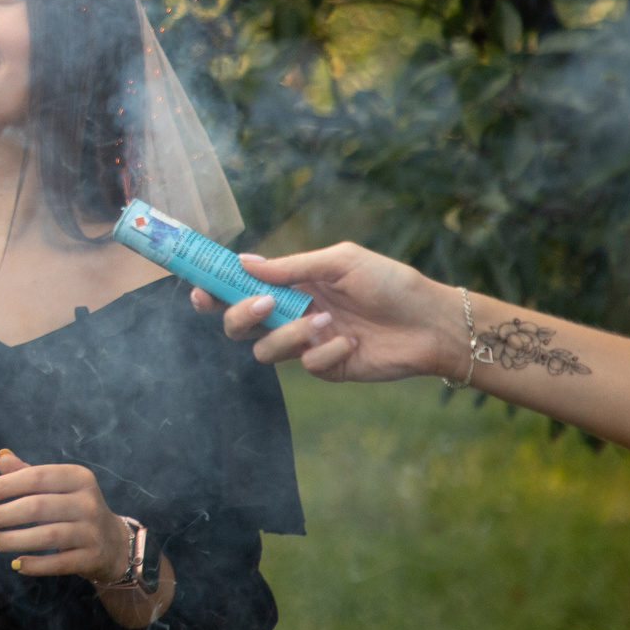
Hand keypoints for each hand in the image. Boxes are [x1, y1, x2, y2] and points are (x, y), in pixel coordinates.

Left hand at [0, 450, 129, 582]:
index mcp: (78, 477)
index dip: (4, 485)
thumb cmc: (74, 509)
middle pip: (38, 506)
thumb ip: (29, 473)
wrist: (113, 544)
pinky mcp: (92, 558)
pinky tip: (16, 563)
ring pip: (47, 535)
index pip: (35, 477)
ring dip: (14, 540)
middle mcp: (89, 502)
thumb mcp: (57, 487)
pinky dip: (35, 565)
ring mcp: (92, 531)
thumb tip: (2, 457)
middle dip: (4, 514)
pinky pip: (59, 562)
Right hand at [190, 243, 458, 382]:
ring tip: (325, 321)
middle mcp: (292, 313)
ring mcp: (307, 342)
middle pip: (239, 323)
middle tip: (263, 305)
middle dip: (239, 315)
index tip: (199, 289)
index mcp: (291, 284)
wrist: (430, 323)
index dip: (213, 289)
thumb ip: (290, 267)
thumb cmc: (390, 283)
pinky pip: (306, 365)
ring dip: (289, 335)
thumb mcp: (340, 262)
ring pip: (264, 349)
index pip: (240, 287)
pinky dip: (326, 352)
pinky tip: (352, 343)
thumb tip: (243, 262)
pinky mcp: (326, 367)